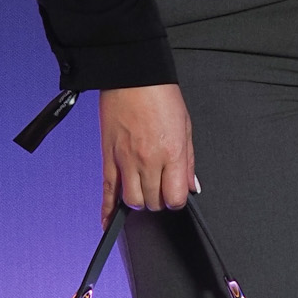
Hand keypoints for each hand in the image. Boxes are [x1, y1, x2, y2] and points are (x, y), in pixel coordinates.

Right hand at [100, 85, 194, 221]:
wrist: (132, 76)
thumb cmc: (160, 96)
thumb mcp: (185, 127)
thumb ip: (188, 162)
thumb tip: (190, 186)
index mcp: (172, 153)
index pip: (175, 198)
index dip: (176, 199)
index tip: (176, 192)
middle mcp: (149, 161)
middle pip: (154, 202)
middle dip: (159, 200)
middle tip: (160, 186)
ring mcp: (126, 160)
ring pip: (132, 201)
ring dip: (140, 201)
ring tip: (143, 189)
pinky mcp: (109, 157)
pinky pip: (107, 191)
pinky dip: (108, 210)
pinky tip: (109, 222)